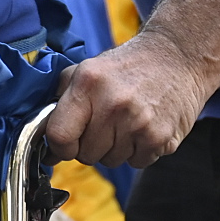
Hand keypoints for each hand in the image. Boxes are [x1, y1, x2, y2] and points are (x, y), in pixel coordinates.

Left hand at [47, 30, 212, 168]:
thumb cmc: (127, 67)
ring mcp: (139, 123)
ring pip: (110, 161)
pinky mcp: (161, 137)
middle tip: (104, 124)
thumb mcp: (87, 69)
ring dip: (114, 149)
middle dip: (89, 145)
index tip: (65, 144)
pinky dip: (138, 151)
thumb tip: (42, 137)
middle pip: (85, 154)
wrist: (178, 57)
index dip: (59, 146)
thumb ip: (60, 99)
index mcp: (88, 84)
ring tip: (126, 122)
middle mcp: (113, 104)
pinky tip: (143, 127)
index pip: (59, 136)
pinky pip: (136, 163)